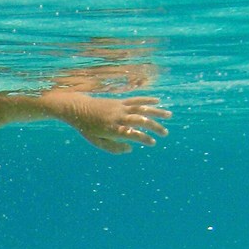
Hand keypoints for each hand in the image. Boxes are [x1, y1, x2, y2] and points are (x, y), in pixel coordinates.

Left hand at [47, 91, 171, 154]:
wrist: (78, 109)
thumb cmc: (88, 129)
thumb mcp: (97, 142)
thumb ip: (113, 148)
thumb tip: (130, 149)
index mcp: (113, 129)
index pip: (133, 134)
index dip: (144, 139)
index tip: (152, 143)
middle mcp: (118, 117)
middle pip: (140, 120)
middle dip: (154, 126)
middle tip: (165, 133)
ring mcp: (120, 108)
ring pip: (141, 108)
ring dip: (156, 112)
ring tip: (169, 115)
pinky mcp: (120, 102)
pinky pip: (135, 100)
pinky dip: (147, 100)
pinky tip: (158, 102)